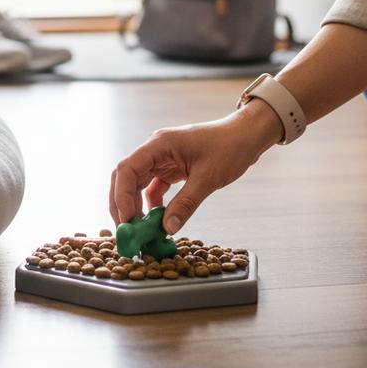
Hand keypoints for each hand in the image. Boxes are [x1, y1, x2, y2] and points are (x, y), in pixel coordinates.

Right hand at [109, 101, 281, 233]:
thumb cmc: (229, 148)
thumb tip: (167, 229)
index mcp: (159, 144)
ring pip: (136, 183)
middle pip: (126, 177)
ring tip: (139, 230)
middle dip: (122, 204)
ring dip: (134, 206)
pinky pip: (152, 187)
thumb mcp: (208, 178)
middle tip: (127, 231)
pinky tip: (156, 220)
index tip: (127, 221)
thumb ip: (186, 203)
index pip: (127, 169)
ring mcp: (161, 159)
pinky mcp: (169, 168)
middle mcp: (155, 150)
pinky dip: (150, 204)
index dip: (122, 196)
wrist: (245, 136)